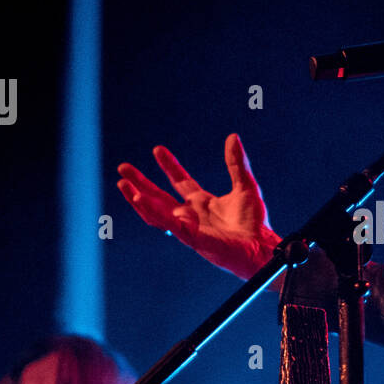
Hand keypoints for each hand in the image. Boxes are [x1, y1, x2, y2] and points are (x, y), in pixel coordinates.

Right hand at [117, 134, 280, 279]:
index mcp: (202, 203)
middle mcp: (191, 215)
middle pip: (159, 197)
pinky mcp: (190, 237)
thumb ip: (236, 163)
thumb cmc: (255, 223)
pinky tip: (138, 199)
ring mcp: (188, 227)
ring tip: (123, 184)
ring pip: (156, 212)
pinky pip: (166, 223)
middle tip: (123, 167)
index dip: (169, 166)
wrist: (261, 246)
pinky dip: (151, 211)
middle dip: (140, 183)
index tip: (157, 150)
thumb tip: (233, 137)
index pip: (180, 182)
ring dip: (138, 198)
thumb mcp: (246, 186)